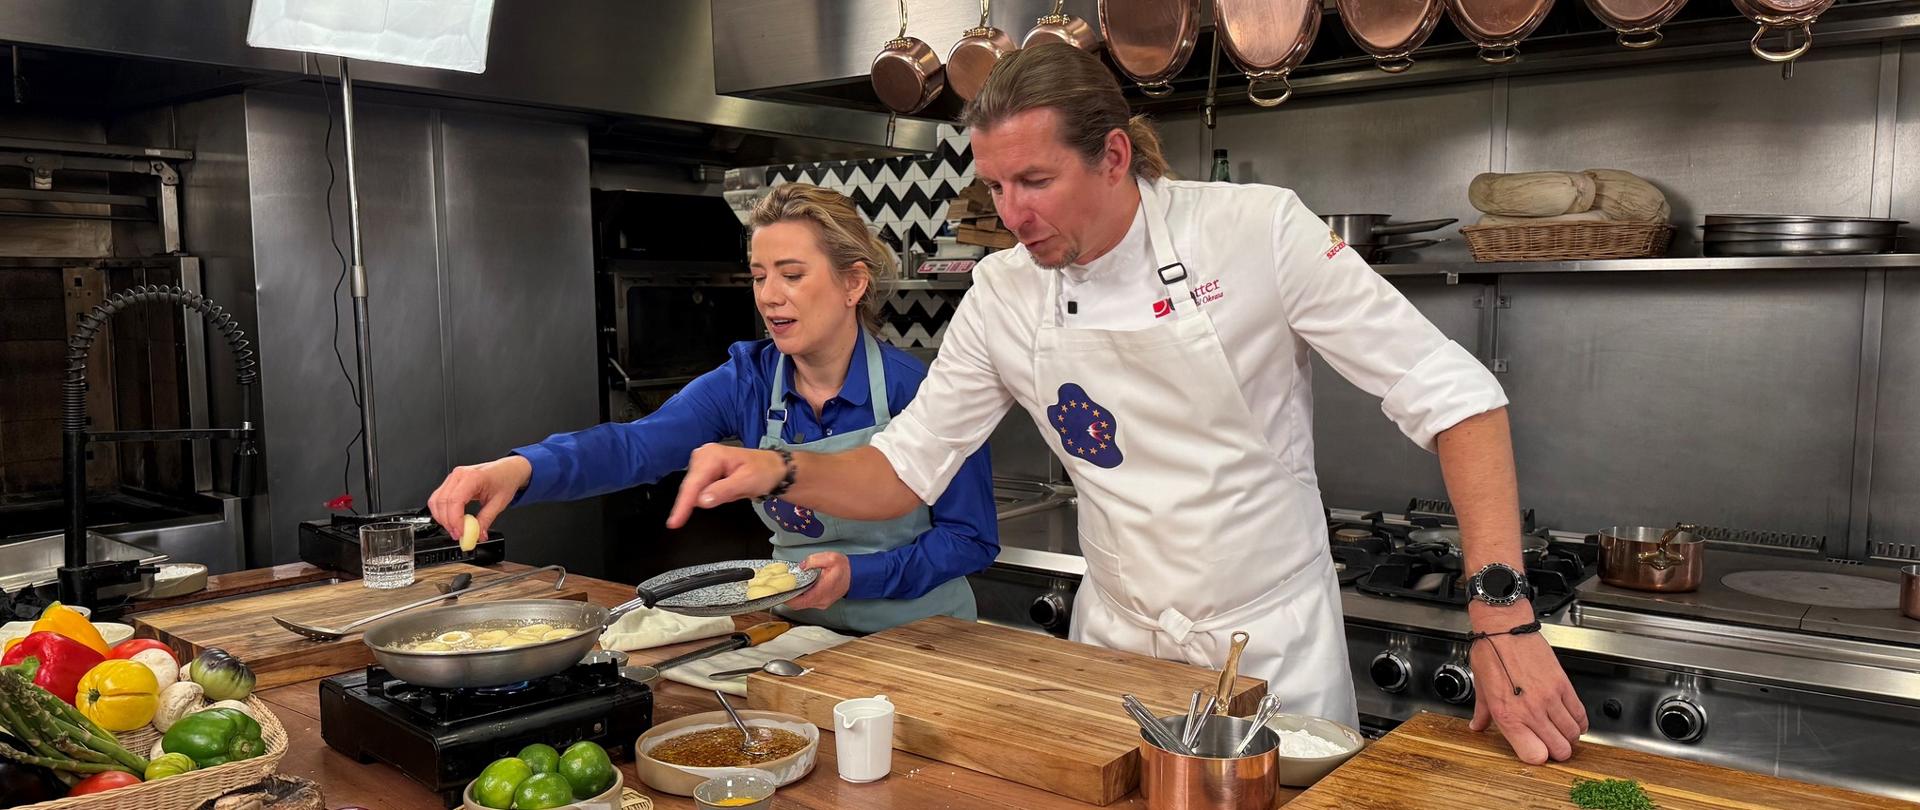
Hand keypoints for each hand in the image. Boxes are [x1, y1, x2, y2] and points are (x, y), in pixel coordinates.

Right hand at [427, 455, 531, 537]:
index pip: (455, 500)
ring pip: (436, 501)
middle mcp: (459, 475)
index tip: (460, 533)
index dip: (455, 520)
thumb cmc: (505, 479)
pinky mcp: (451, 482)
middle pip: (442, 502)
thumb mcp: (499, 503)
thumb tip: (477, 535)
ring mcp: (453, 477)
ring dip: (442, 518)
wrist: (507, 469)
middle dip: (447, 522)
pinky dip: (442, 512)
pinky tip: (452, 520)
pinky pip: (438, 498)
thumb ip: (486, 520)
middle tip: (458, 535)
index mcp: (473, 477)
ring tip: (455, 529)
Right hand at [667, 444, 785, 527]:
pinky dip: (703, 497)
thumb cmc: (763, 472)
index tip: (674, 522)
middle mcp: (703, 455)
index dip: (682, 504)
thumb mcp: (747, 483)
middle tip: (696, 514)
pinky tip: (719, 495)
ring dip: (700, 499)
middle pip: (690, 486)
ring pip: (692, 489)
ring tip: (728, 495)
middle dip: (690, 503)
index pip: (693, 484)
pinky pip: (698, 488)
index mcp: (712, 456)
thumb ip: (723, 491)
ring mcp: (702, 462)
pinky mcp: (704, 470)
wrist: (774, 468)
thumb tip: (701, 501)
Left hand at [782, 552, 850, 610]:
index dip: (787, 598)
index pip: (799, 602)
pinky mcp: (822, 602)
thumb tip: (801, 566)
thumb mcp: (830, 558)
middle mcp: (820, 601)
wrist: (855, 575)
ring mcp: (821, 603)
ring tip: (788, 586)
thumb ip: (813, 560)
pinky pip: (807, 602)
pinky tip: (798, 587)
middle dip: (788, 597)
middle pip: (798, 605)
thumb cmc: (844, 568)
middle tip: (780, 587)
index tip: (779, 592)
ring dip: (794, 596)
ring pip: (802, 604)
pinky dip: (801, 596)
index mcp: (821, 592)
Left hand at [1468, 608, 1587, 763]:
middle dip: (1558, 752)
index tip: (1536, 752)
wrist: (1504, 630)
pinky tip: (1572, 720)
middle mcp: (1530, 711)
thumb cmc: (1490, 654)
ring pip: (1572, 733)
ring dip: (1569, 737)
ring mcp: (1549, 699)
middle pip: (1559, 749)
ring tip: (1561, 732)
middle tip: (1553, 745)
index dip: (1538, 758)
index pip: (1534, 755)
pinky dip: (1579, 722)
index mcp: (1507, 716)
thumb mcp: (1480, 688)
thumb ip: (1482, 714)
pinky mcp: (1563, 685)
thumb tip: (1477, 727)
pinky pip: (1580, 713)